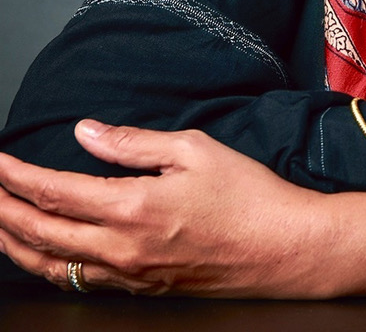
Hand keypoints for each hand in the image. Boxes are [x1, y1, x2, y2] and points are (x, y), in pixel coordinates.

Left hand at [0, 120, 330, 295]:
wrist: (281, 247)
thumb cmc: (246, 194)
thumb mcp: (194, 149)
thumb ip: (134, 143)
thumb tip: (86, 133)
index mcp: (132, 208)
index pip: (54, 192)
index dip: (16, 176)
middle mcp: (120, 248)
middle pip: (39, 233)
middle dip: (2, 209)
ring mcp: (127, 275)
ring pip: (49, 266)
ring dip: (14, 243)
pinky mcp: (140, 289)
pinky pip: (76, 282)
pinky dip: (46, 266)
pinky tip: (43, 253)